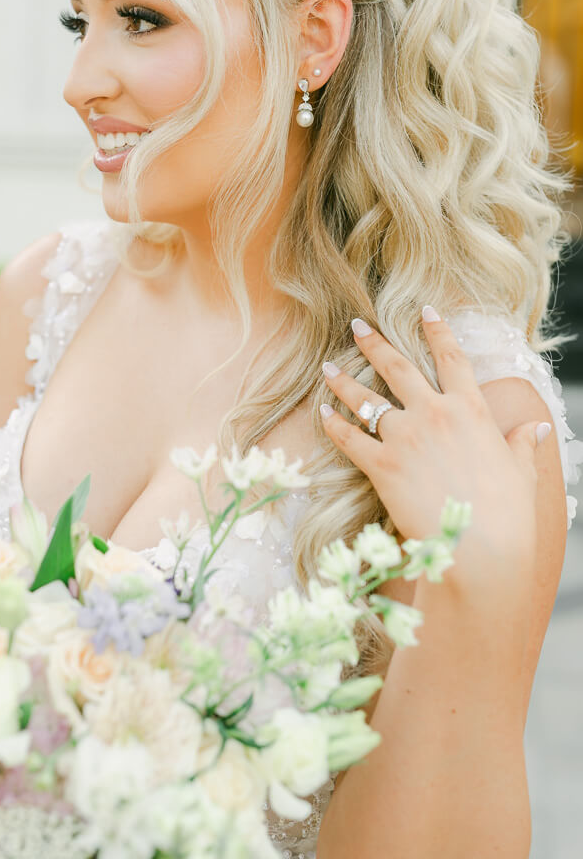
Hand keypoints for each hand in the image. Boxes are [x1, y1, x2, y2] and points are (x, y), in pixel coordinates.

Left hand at [319, 307, 548, 574]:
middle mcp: (435, 414)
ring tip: (327, 367)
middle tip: (357, 325)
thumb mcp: (521, 472)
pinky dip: (333, 425)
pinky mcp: (382, 466)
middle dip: (375, 343)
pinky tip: (322, 414)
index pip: (452, 358)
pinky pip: (349, 438)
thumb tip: (535, 429)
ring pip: (366, 399)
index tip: (425, 310)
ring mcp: (405, 437)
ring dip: (344, 381)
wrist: (482, 549)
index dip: (437, 331)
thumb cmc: (508, 515)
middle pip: (398, 367)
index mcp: (472, 410)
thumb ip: (523, 445)